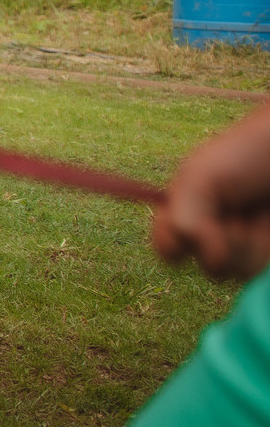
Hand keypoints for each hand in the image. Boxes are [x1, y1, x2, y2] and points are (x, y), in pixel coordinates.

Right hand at [154, 102, 269, 281]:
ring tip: (261, 214)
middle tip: (238, 209)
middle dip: (223, 240)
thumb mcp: (201, 176)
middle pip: (206, 266)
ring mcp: (246, 245)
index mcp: (186, 212)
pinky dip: (265, 249)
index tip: (194, 220)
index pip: (166, 247)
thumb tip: (209, 259)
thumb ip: (185, 219)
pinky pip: (259, 271)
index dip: (176, 241)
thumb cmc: (248, 154)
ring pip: (237, 272)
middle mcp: (213, 232)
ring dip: (250, 244)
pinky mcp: (266, 254)